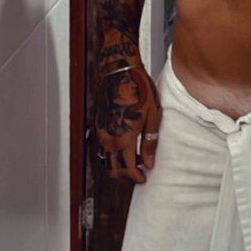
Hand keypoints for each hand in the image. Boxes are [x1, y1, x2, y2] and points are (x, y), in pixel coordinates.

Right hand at [95, 62, 161, 183]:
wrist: (121, 72)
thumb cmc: (138, 89)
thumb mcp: (152, 117)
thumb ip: (150, 142)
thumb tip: (150, 162)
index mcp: (123, 138)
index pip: (127, 169)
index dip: (136, 177)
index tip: (144, 178)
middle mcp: (108, 138)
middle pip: (113, 170)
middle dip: (126, 176)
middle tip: (139, 173)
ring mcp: (101, 132)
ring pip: (105, 161)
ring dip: (118, 166)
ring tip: (134, 160)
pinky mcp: (98, 126)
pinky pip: (102, 148)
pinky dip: (111, 154)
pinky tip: (124, 148)